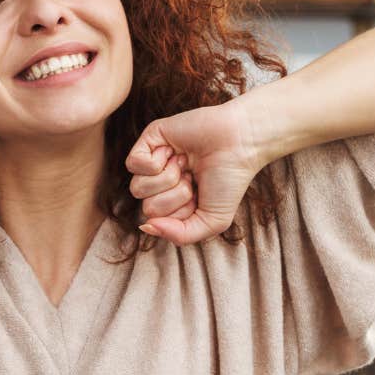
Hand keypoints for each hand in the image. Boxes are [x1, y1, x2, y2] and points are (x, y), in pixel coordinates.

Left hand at [125, 100, 266, 244]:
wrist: (240, 144)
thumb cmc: (229, 181)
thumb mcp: (212, 222)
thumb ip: (179, 235)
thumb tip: (145, 226)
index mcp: (172, 202)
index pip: (157, 222)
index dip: (180, 212)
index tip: (199, 196)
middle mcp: (160, 183)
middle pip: (147, 208)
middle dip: (175, 196)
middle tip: (193, 178)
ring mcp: (153, 161)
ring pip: (137, 187)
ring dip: (167, 179)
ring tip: (186, 165)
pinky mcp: (150, 139)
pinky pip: (133, 164)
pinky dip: (157, 162)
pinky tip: (174, 152)